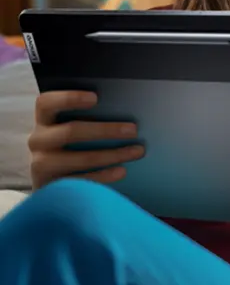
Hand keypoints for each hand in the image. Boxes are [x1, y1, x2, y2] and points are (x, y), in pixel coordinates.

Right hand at [29, 91, 144, 190]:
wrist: (50, 180)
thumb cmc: (67, 145)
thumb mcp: (68, 129)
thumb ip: (85, 118)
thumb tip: (121, 112)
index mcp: (43, 119)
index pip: (47, 103)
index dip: (69, 98)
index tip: (95, 97)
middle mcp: (38, 140)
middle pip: (70, 132)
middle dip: (104, 130)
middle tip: (132, 129)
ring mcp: (42, 165)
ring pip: (80, 159)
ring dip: (112, 154)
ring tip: (136, 151)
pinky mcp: (51, 187)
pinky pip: (81, 181)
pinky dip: (104, 176)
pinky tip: (121, 171)